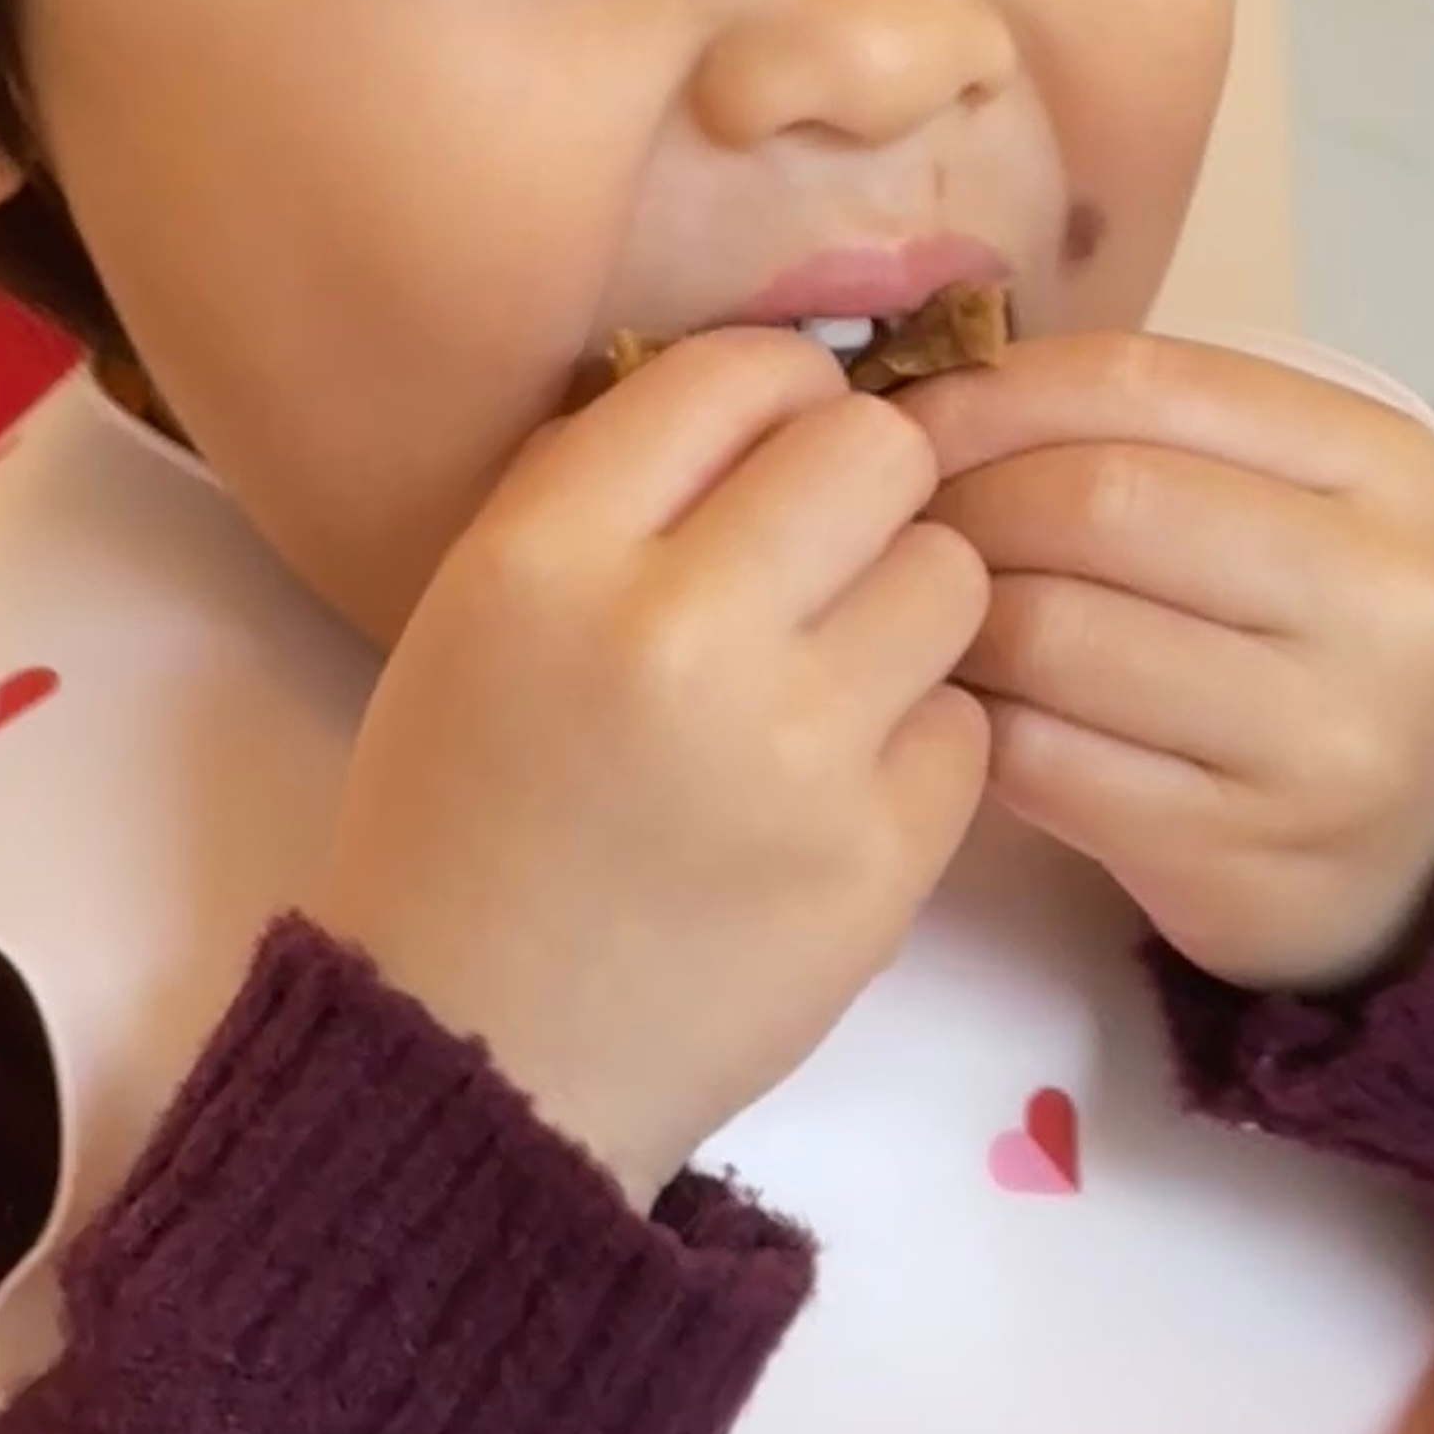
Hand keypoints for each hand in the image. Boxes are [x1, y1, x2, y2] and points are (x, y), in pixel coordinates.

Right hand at [308, 332, 991, 1199]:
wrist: (484, 1060)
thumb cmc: (466, 820)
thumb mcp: (474, 614)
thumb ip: (606, 490)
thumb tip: (775, 386)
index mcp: (549, 556)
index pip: (742, 373)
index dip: (781, 397)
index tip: (774, 453)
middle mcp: (677, 630)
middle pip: (878, 452)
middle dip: (864, 494)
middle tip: (823, 564)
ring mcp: (792, 750)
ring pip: (952, 576)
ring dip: (907, 611)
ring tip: (834, 678)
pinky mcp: (877, 858)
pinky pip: (968, 723)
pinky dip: (919, 746)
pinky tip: (837, 788)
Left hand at [906, 334, 1433, 996]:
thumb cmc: (1330, 635)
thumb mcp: (1305, 496)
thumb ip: (1157, 429)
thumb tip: (937, 393)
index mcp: (1388, 470)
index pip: (1144, 385)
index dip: (995, 390)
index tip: (913, 414)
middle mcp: (1376, 601)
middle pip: (1096, 505)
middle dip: (963, 500)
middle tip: (900, 523)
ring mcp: (1317, 741)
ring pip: (1054, 633)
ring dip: (951, 615)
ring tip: (923, 611)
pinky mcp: (1238, 860)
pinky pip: (1041, 760)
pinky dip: (971, 718)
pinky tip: (963, 702)